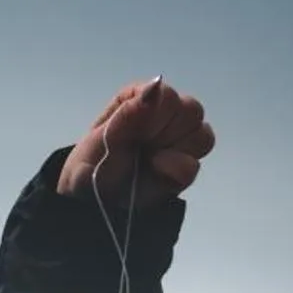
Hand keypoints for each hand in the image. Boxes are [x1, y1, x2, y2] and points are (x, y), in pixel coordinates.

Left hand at [57, 79, 214, 207]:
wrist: (91, 205)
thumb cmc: (91, 167)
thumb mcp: (101, 139)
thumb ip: (128, 113)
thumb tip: (155, 88)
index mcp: (140, 98)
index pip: (168, 95)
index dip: (156, 117)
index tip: (137, 135)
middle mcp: (163, 114)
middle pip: (192, 110)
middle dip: (166, 133)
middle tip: (142, 147)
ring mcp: (176, 140)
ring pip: (201, 135)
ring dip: (173, 151)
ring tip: (148, 161)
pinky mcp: (183, 167)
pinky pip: (195, 165)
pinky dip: (176, 171)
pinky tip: (156, 172)